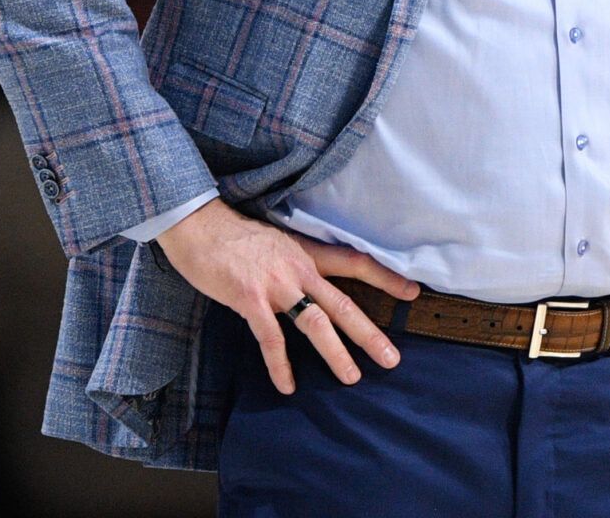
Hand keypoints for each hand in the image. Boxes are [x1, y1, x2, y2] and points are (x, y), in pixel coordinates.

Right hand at [156, 197, 421, 394]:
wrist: (197, 225)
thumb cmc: (231, 236)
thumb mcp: (275, 243)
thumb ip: (294, 264)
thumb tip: (308, 286)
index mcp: (305, 253)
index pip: (354, 262)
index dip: (385, 277)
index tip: (412, 292)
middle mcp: (298, 268)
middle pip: (343, 303)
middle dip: (370, 333)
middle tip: (392, 359)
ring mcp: (275, 284)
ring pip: (315, 323)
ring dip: (335, 353)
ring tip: (352, 377)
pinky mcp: (250, 299)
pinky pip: (270, 338)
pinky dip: (280, 365)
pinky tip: (287, 385)